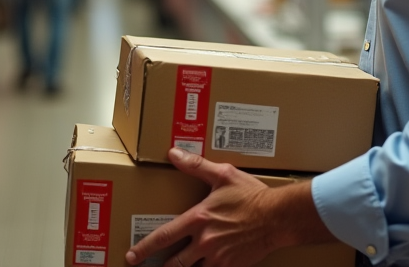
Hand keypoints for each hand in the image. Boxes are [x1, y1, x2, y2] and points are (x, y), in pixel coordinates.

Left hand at [125, 148, 285, 266]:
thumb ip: (196, 166)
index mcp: (198, 219)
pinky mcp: (231, 266)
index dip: (144, 248)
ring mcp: (218, 257)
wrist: (277, 217)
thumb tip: (174, 154)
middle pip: (175, 263)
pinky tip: (208, 265)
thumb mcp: (223, 175)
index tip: (132, 256)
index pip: (164, 237)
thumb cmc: (251, 195)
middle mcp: (205, 241)